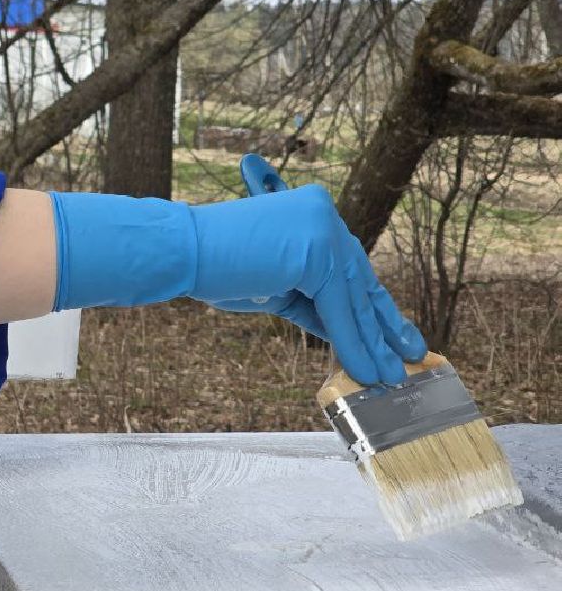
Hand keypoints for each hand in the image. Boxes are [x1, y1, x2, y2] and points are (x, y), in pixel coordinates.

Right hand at [189, 185, 425, 384]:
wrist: (182, 250)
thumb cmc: (216, 267)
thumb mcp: (276, 287)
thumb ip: (311, 301)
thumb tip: (345, 333)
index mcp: (313, 214)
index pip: (349, 268)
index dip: (372, 305)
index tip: (394, 333)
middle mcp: (323, 214)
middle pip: (358, 281)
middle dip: (383, 325)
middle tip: (408, 355)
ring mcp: (322, 229)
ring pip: (350, 299)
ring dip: (371, 343)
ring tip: (386, 376)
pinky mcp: (316, 251)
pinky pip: (338, 308)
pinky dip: (351, 343)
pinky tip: (363, 369)